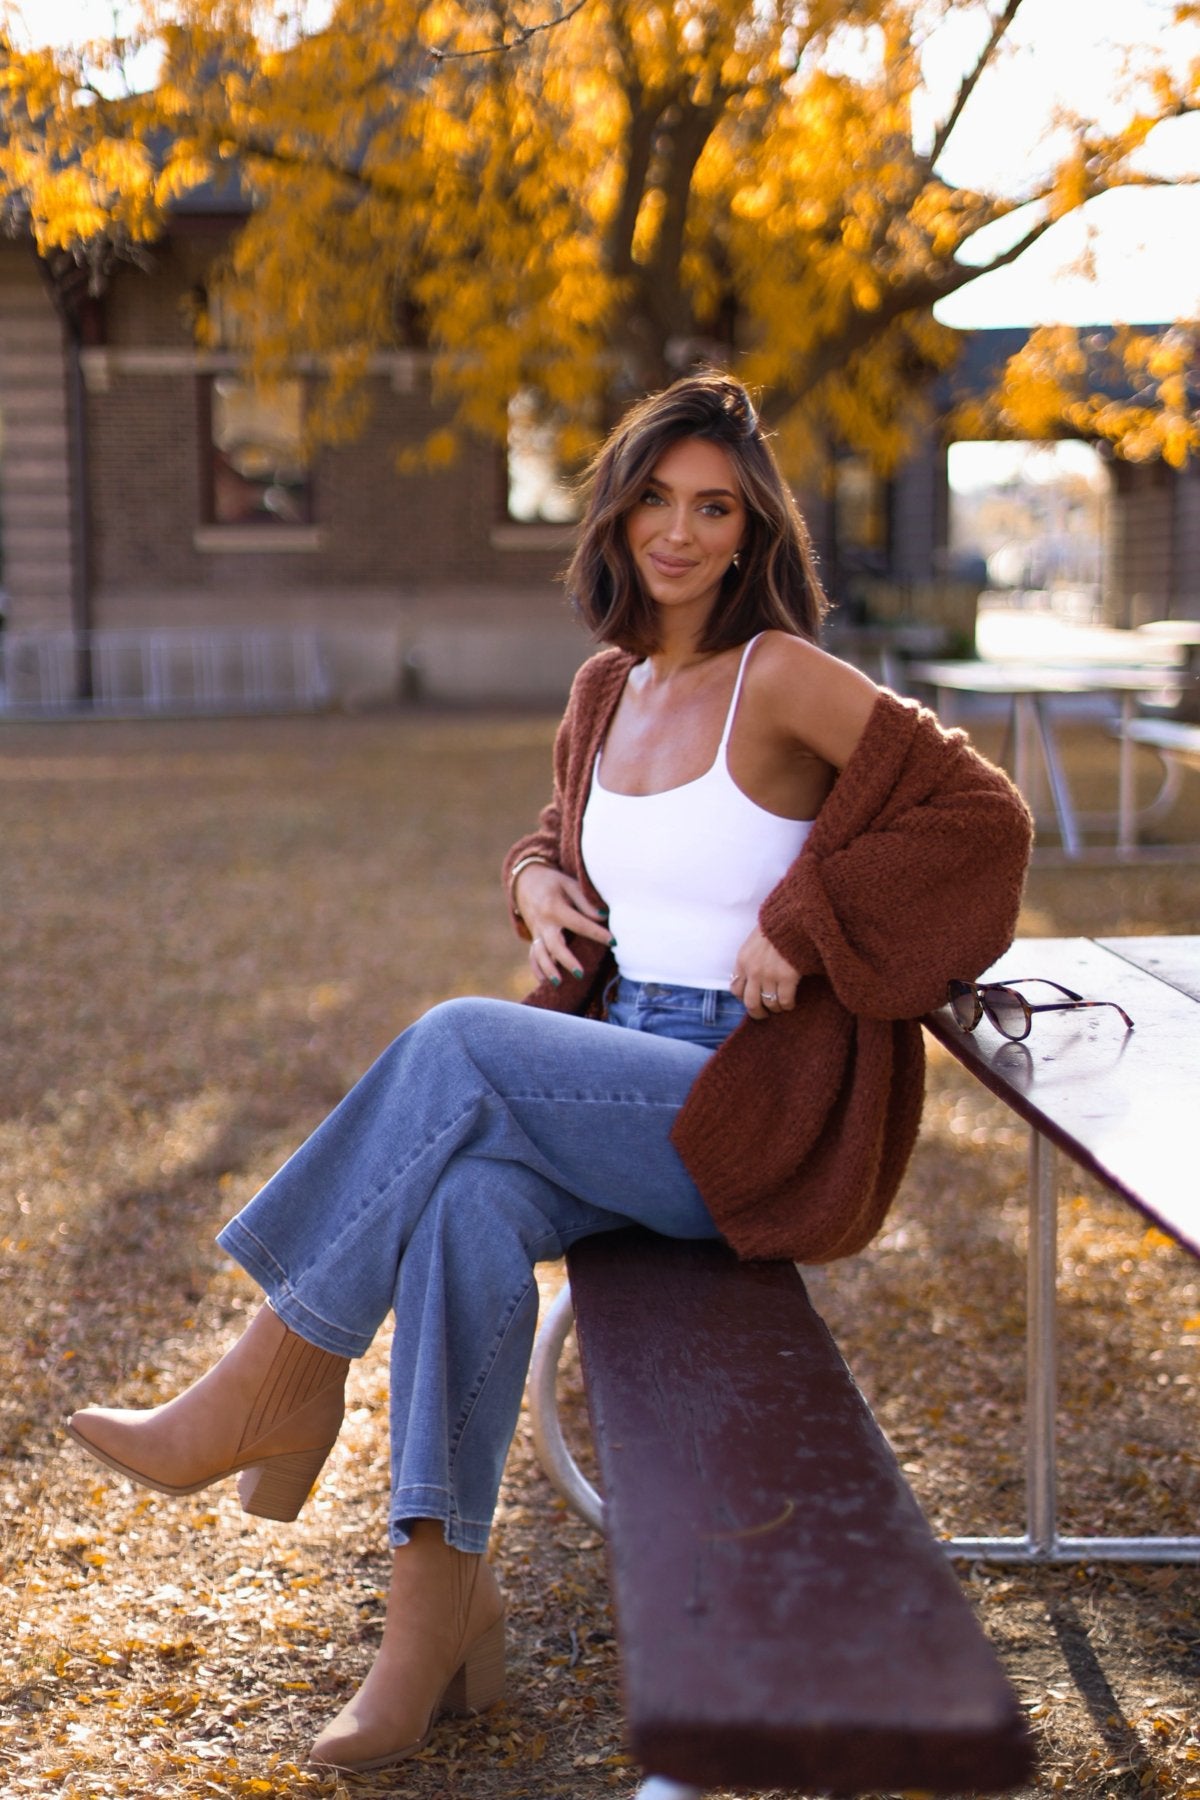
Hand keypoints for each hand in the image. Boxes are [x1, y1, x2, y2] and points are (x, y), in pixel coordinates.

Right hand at [514, 863, 612, 985]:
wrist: (525, 881)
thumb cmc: (553, 882)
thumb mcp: (569, 885)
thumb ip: (585, 902)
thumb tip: (603, 916)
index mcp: (555, 908)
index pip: (579, 923)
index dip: (597, 933)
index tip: (613, 941)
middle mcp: (544, 923)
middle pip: (554, 945)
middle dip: (566, 960)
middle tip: (580, 974)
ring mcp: (536, 932)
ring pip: (540, 954)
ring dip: (548, 969)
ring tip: (558, 983)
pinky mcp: (534, 937)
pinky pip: (532, 955)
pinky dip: (537, 969)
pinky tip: (544, 981)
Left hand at [730, 926, 798, 1020]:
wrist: (793, 916)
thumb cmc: (777, 927)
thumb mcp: (754, 942)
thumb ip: (751, 960)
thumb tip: (752, 978)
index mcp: (743, 960)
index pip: (735, 990)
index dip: (744, 998)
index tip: (754, 998)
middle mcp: (753, 970)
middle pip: (750, 1003)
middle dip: (758, 1012)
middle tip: (765, 1014)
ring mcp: (769, 974)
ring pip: (769, 1004)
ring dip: (776, 1008)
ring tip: (782, 1005)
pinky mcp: (787, 976)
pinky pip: (785, 1001)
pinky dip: (788, 1005)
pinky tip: (791, 1002)